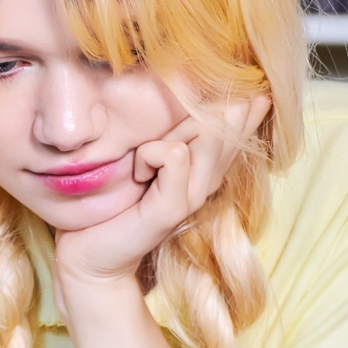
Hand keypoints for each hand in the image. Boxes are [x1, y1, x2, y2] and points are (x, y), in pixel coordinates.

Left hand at [53, 94, 269, 311]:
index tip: (255, 95)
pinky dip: (151, 154)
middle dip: (199, 114)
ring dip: (176, 133)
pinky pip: (174, 154)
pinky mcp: (175, 206)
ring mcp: (196, 194)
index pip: (244, 126)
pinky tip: (138, 174)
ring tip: (148, 156)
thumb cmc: (113, 198)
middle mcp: (211, 179)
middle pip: (226, 122)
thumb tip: (197, 97)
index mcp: (209, 166)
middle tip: (160, 139)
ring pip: (206, 134)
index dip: (248, 108)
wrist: (91, 252)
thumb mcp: (149, 154)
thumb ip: (175, 133)